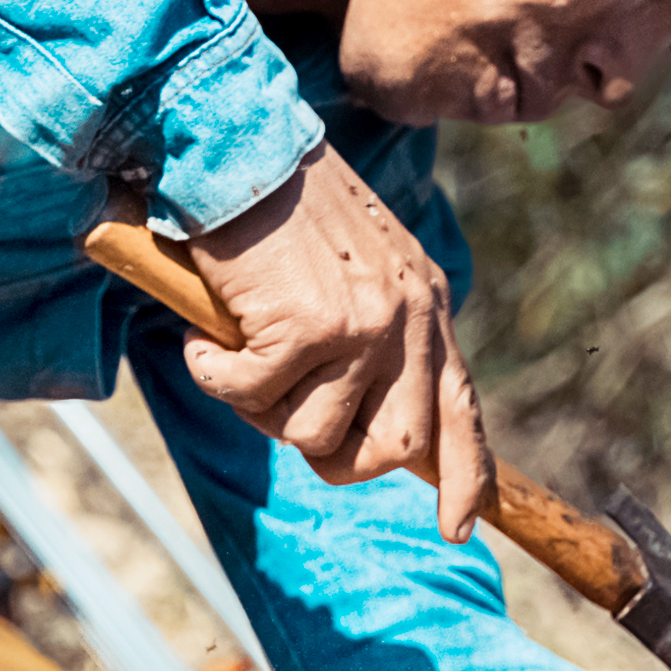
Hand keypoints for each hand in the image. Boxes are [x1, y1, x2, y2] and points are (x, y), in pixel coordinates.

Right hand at [183, 149, 489, 536]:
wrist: (232, 142)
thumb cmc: (277, 202)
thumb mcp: (353, 265)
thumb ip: (371, 332)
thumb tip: (352, 421)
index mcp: (424, 302)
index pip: (462, 410)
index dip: (465, 478)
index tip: (457, 528)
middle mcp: (407, 317)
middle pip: (393, 448)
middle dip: (332, 455)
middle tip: (280, 411)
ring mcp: (361, 326)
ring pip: (312, 435)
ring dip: (259, 407)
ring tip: (237, 349)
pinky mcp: (307, 329)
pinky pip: (250, 398)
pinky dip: (213, 372)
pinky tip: (205, 331)